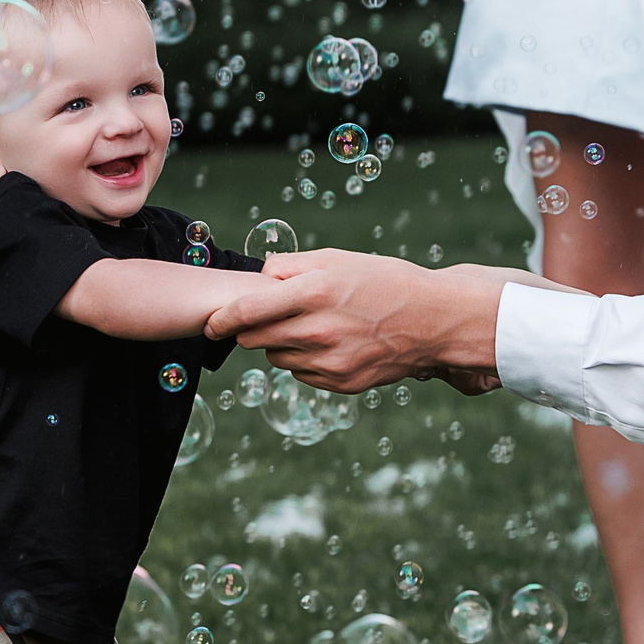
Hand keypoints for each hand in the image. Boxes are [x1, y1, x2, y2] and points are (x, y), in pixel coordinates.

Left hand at [204, 250, 503, 391]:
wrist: (435, 321)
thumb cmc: (386, 282)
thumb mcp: (340, 259)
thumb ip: (293, 265)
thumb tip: (260, 277)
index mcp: (315, 292)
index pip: (248, 312)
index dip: (221, 319)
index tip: (209, 323)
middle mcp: (319, 330)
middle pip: (255, 340)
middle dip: (251, 329)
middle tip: (264, 319)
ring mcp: (330, 361)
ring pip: (276, 359)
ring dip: (280, 345)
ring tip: (309, 327)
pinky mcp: (341, 383)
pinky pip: (301, 374)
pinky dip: (304, 361)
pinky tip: (329, 345)